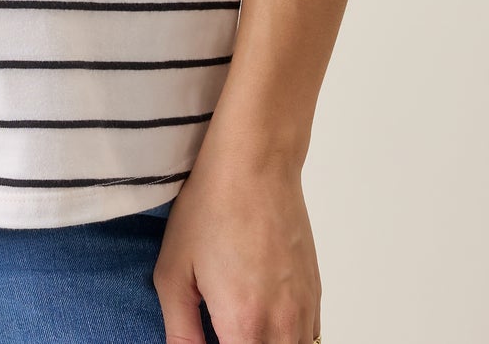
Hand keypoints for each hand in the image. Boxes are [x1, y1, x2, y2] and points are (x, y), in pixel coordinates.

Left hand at [152, 143, 321, 342]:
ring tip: (239, 326)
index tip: (208, 337)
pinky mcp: (314, 295)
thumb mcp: (174, 270)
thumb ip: (180, 330)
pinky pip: (310, 339)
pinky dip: (288, 340)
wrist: (255, 162)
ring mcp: (304, 311)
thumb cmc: (211, 207)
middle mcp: (283, 325)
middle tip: (220, 329)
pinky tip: (263, 322)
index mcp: (244, 325)